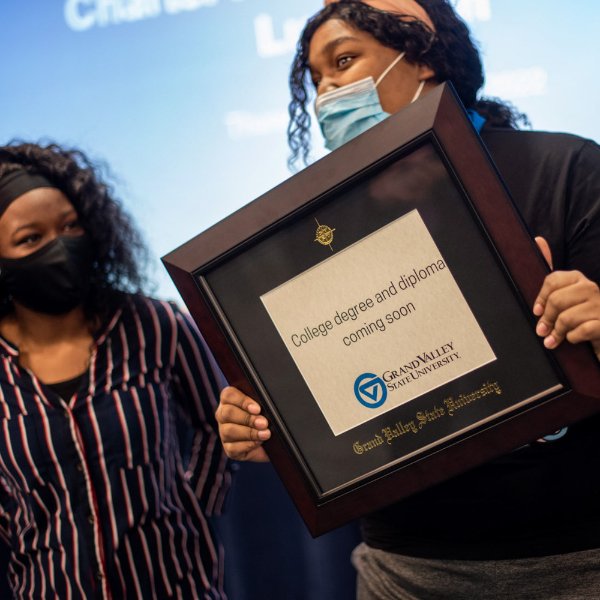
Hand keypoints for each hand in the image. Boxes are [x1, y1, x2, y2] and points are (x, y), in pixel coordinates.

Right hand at [215, 386, 270, 461]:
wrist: (274, 442)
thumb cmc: (268, 420)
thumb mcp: (265, 408)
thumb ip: (262, 402)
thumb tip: (266, 403)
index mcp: (230, 400)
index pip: (228, 395)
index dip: (242, 401)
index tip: (257, 409)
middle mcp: (224, 415)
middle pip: (227, 413)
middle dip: (247, 418)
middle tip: (264, 423)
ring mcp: (224, 432)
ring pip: (229, 431)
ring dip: (249, 433)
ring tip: (265, 434)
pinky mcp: (229, 448)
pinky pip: (233, 448)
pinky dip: (248, 445)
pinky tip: (258, 442)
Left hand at [533, 237, 599, 358]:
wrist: (598, 336)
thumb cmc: (576, 318)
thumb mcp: (561, 297)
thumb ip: (550, 276)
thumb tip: (538, 240)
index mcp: (577, 279)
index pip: (553, 280)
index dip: (541, 298)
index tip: (536, 311)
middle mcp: (591, 288)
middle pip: (557, 300)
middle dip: (547, 319)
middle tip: (542, 331)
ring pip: (567, 317)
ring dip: (558, 332)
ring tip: (554, 339)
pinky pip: (582, 330)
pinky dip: (572, 338)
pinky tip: (574, 339)